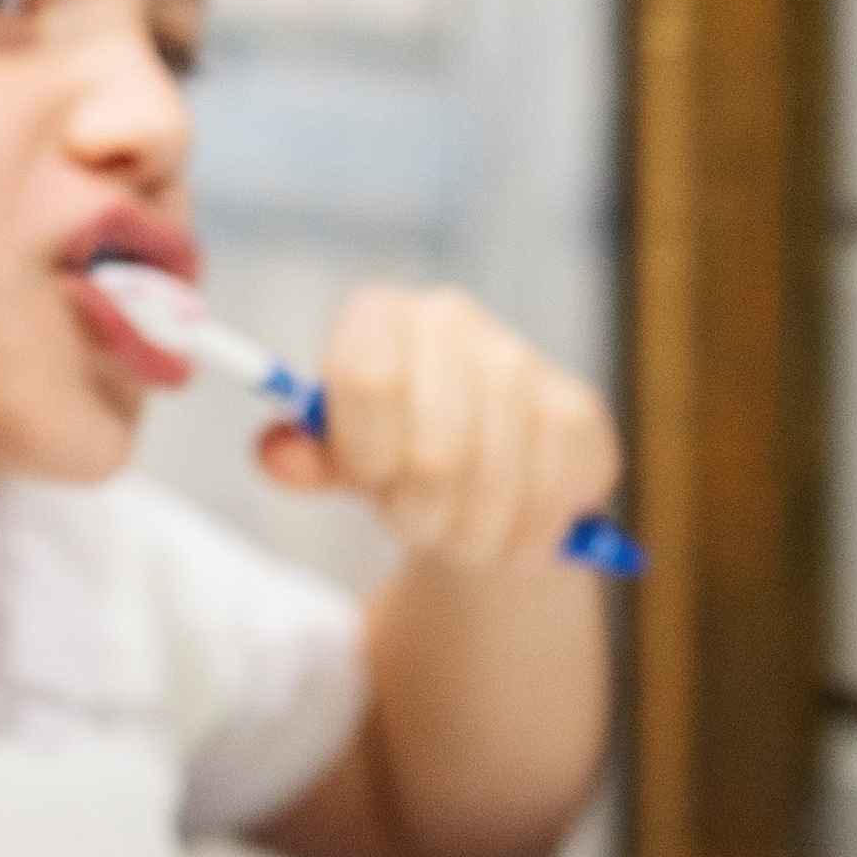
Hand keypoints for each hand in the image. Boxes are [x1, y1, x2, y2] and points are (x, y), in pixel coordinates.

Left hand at [263, 285, 615, 574]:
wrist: (482, 475)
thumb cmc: (396, 454)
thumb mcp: (342, 456)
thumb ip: (306, 456)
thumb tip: (277, 453)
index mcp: (380, 317)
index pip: (365, 379)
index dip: (364, 452)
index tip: (369, 481)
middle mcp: (452, 320)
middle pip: (434, 451)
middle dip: (419, 514)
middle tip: (416, 526)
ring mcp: (523, 359)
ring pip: (493, 484)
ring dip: (470, 538)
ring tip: (458, 536)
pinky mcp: (579, 411)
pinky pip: (550, 498)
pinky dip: (523, 539)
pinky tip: (510, 533)